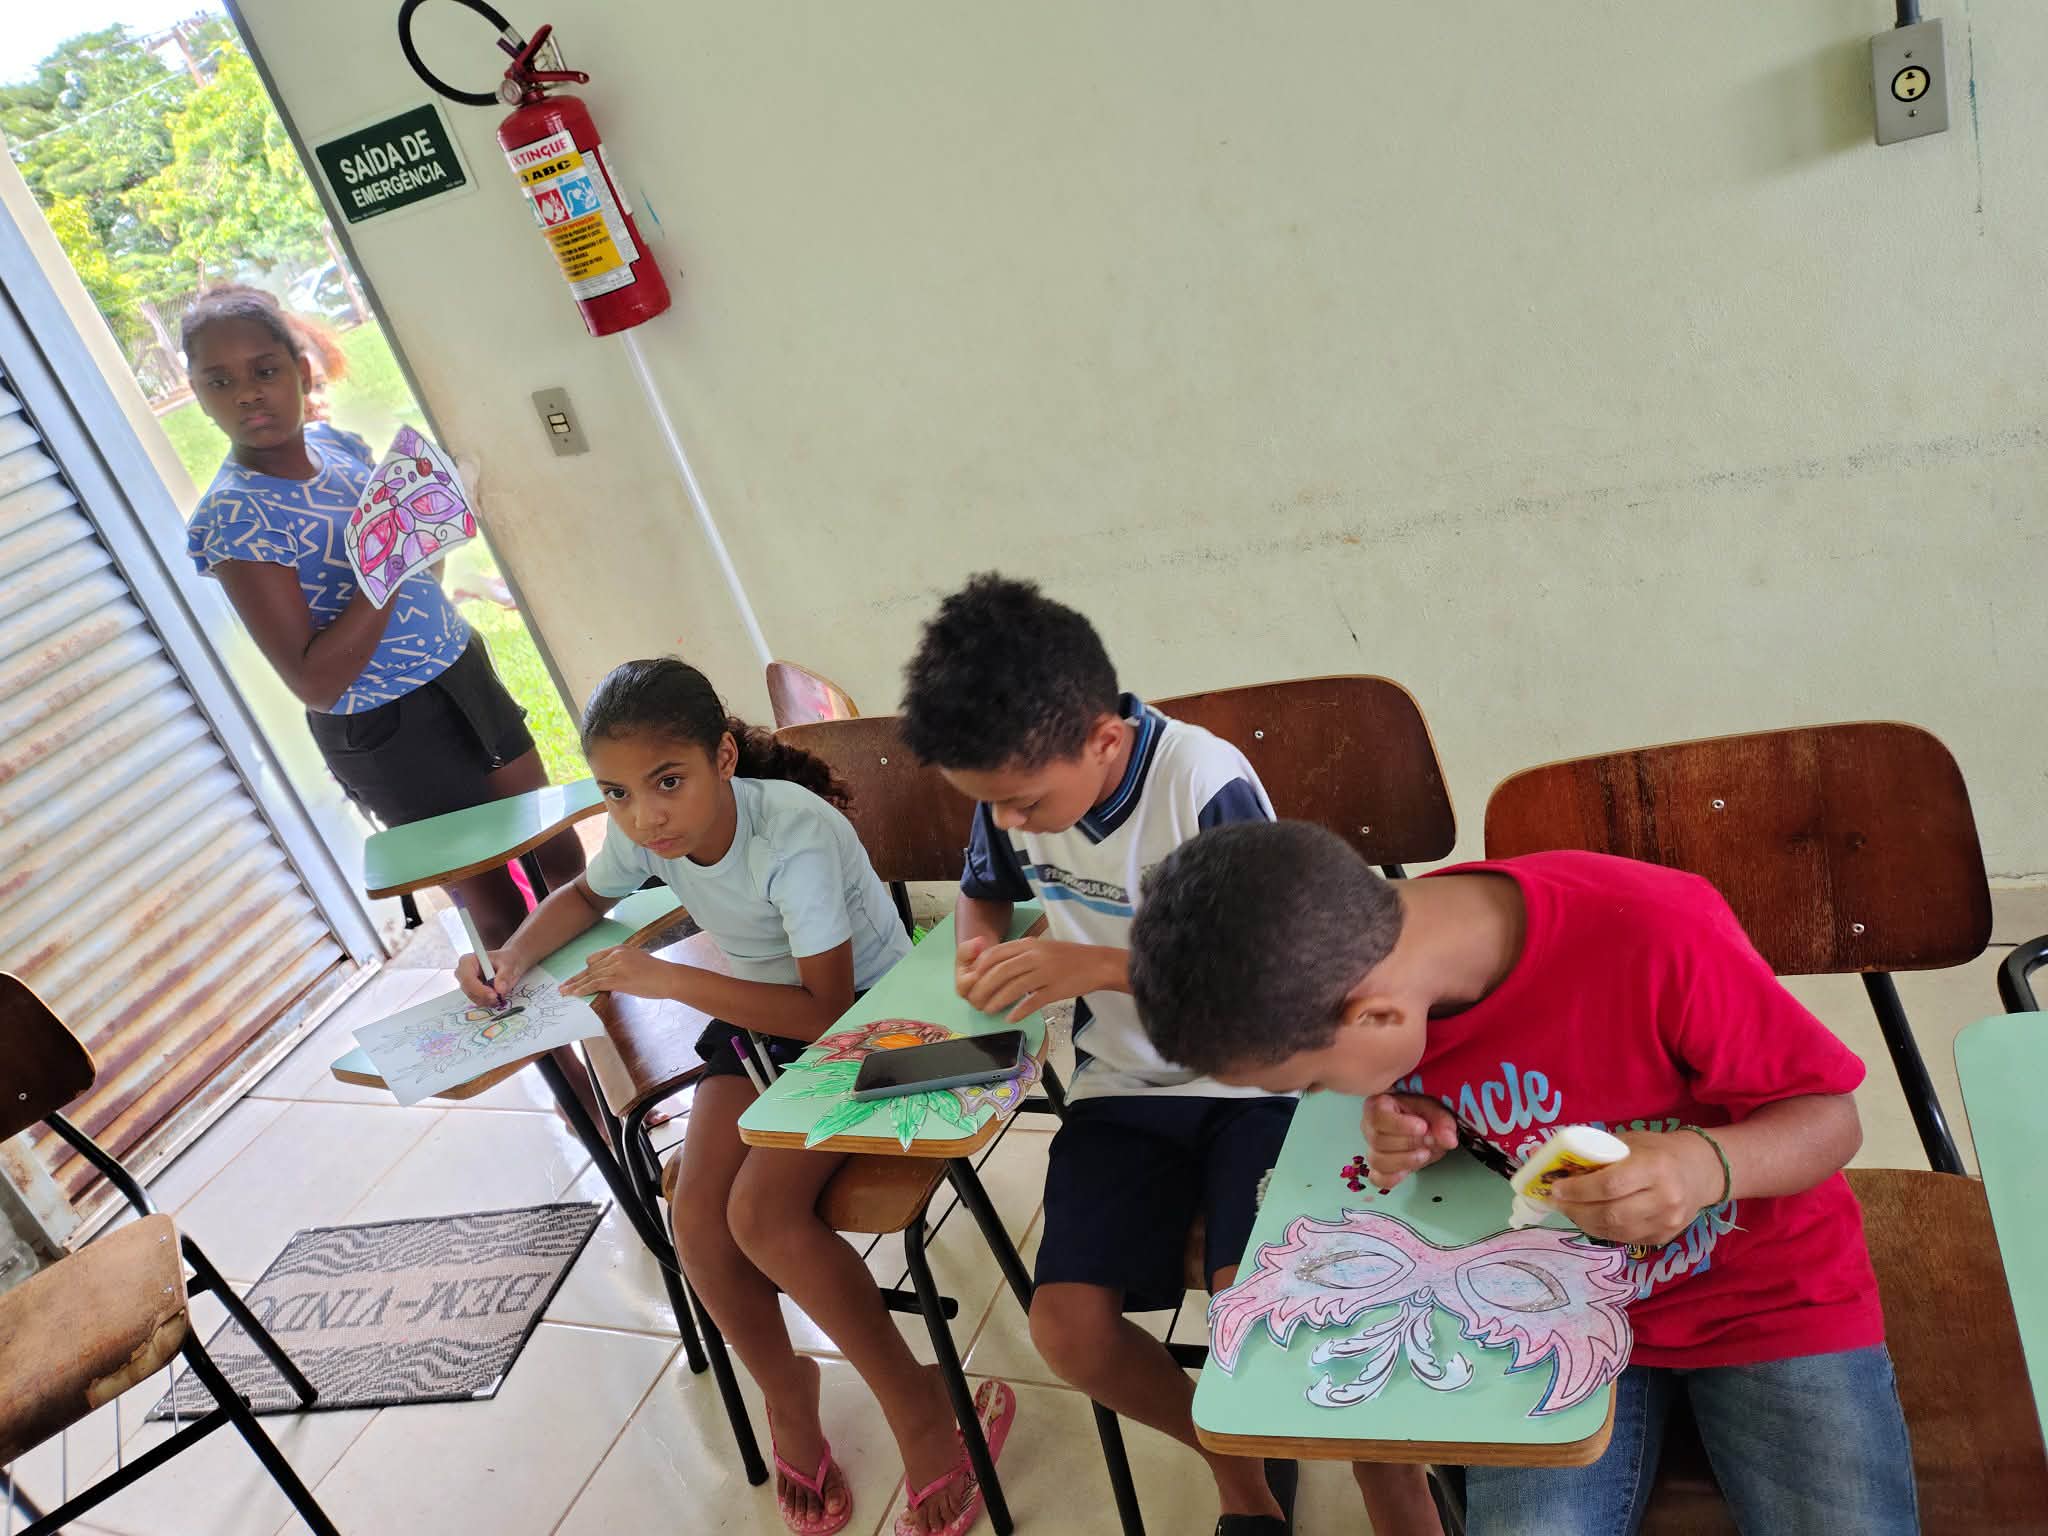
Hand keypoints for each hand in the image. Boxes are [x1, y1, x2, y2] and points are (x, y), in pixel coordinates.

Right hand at [455, 948, 522, 1006]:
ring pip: (472, 997)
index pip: (468, 978)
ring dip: (487, 1000)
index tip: (494, 995)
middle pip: (468, 989)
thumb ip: (504, 976)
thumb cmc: (504, 959)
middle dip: (484, 996)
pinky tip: (496, 998)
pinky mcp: (471, 991)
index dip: (479, 989)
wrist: (506, 963)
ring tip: (500, 996)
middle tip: (499, 998)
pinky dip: (487, 1001)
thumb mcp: (508, 964)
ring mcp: (466, 983)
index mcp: (468, 961)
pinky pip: (476, 1000)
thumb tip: (500, 989)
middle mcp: (463, 972)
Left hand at [559, 945, 676, 1000]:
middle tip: (562, 986)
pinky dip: (583, 989)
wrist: (669, 977)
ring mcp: (616, 966)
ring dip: (575, 985)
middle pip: (590, 968)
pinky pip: (595, 984)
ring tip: (564, 992)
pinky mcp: (618, 979)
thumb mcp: (636, 961)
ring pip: (590, 976)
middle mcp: (616, 955)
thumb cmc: (657, 973)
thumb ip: (621, 965)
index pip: (595, 958)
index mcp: (620, 949)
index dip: (584, 970)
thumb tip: (608, 977)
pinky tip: (575, 994)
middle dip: (575, 978)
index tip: (576, 978)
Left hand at [956, 937, 1118, 1021]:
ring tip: (988, 1011)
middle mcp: (1035, 956)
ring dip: (997, 1001)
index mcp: (1029, 945)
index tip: (973, 981)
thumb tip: (996, 968)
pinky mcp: (1056, 989)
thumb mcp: (1042, 949)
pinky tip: (1011, 1018)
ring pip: (1013, 987)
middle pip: (1000, 972)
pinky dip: (1019, 1010)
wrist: (1097, 963)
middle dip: (983, 988)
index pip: (996, 953)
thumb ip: (1020, 955)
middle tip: (976, 1001)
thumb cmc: (1068, 957)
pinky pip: (1033, 1001)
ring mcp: (1045, 972)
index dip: (980, 968)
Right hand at [1362, 1093, 1458, 1189]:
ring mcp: (1373, 1149)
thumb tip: (1448, 1139)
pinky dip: (1393, 1178)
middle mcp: (1370, 1128)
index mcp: (1378, 1106)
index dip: (1400, 1125)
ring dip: (1405, 1161)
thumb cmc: (1422, 1113)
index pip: (1377, 1116)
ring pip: (1378, 1161)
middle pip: (1378, 1141)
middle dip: (1410, 1143)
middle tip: (1430, 1139)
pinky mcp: (1379, 1168)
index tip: (1422, 1127)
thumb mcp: (1435, 1109)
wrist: (1425, 1128)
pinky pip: (1378, 1178)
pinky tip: (1408, 1171)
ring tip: (1424, 1154)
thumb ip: (1442, 1122)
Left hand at [1547, 1129, 1724, 1246]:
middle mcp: (1664, 1198)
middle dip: (1576, 1210)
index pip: (1610, 1185)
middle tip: (1556, 1203)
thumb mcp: (1632, 1142)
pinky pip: (1625, 1239)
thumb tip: (1557, 1161)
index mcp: (1654, 1167)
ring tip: (1570, 1211)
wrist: (1700, 1171)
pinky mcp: (1664, 1238)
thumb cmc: (1658, 1151)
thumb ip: (1601, 1153)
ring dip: (1585, 1223)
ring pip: (1616, 1231)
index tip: (1555, 1188)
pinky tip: (1590, 1219)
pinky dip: (1602, 1230)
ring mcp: (1666, 1222)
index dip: (1578, 1190)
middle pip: (1611, 1213)